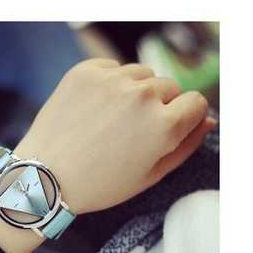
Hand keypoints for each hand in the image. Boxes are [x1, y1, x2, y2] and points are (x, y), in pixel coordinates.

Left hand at [0, 58, 214, 252]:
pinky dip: (110, 84)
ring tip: (112, 120)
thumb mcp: (150, 176)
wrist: (44, 177)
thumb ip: (185, 145)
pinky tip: (95, 108)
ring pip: (142, 75)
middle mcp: (141, 96)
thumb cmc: (99, 184)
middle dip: (159, 106)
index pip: (196, 103)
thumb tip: (207, 120)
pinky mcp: (85, 71)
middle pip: (169, 87)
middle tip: (131, 131)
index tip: (168, 128)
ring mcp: (111, 80)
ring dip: (135, 92)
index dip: (183, 118)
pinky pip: (113, 68)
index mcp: (163, 125)